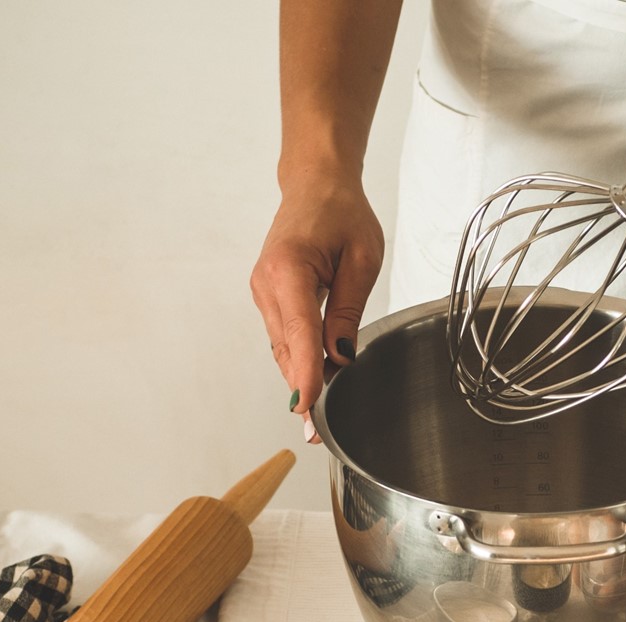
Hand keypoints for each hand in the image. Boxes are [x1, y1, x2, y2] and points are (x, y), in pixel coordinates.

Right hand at [249, 176, 384, 438]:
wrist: (316, 185)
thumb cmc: (342, 213)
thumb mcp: (362, 260)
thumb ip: (348, 310)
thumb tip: (340, 357)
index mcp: (289, 269)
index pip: (299, 333)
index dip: (305, 374)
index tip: (308, 409)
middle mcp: (267, 284)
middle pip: (287, 348)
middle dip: (302, 388)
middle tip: (317, 432)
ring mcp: (263, 292)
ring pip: (283, 347)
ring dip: (299, 377)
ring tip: (316, 416)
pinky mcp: (268, 297)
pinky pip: (284, 336)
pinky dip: (297, 358)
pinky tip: (314, 380)